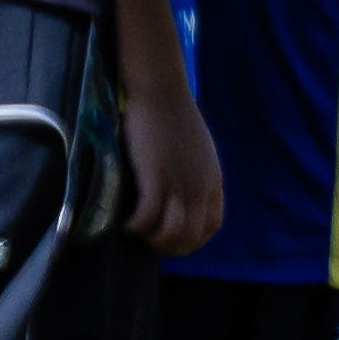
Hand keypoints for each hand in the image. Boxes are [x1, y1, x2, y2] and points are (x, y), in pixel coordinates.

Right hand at [119, 64, 226, 261]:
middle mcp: (200, 187)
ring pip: (170, 233)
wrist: (162, 92)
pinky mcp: (155, 177)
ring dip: (152, 240)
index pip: (211, 226)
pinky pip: (147, 217)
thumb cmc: (175, 117)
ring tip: (137, 233)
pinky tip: (125, 223)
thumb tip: (183, 195)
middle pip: (191, 236)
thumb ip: (196, 174)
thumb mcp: (199, 151)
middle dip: (170, 247)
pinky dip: (135, 227)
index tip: (173, 240)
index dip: (192, 240)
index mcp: (213, 181)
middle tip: (149, 241)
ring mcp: (178, 183)